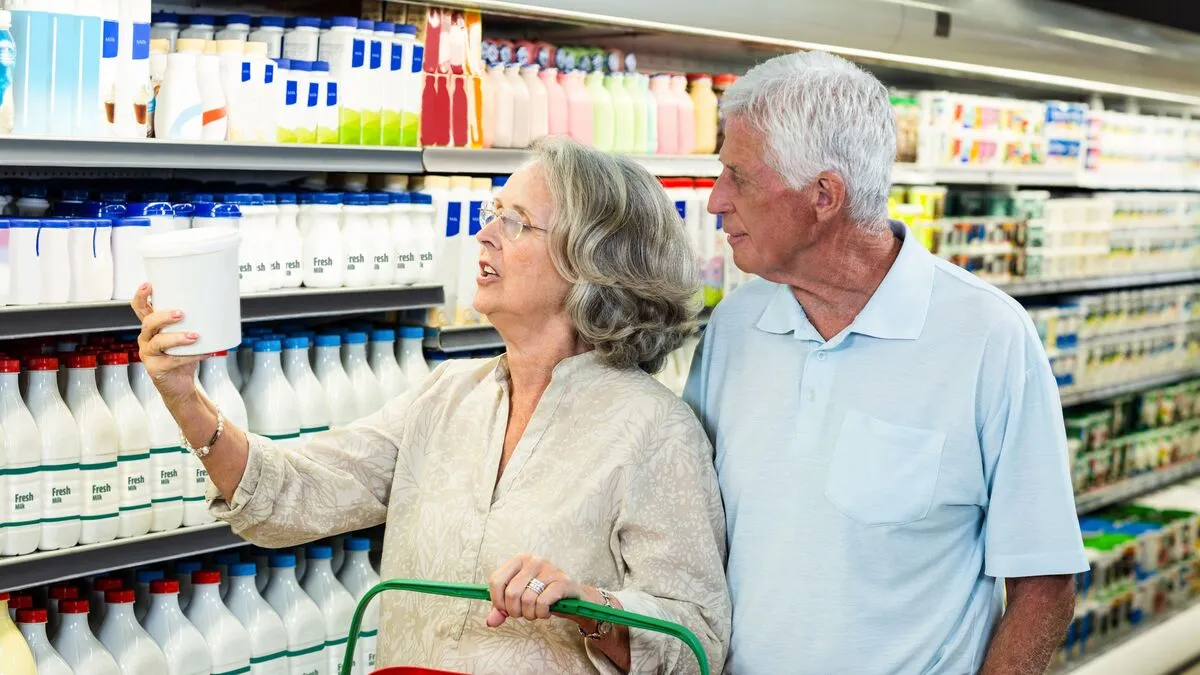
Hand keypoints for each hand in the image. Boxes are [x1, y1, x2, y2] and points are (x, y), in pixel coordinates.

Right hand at [131, 283, 207, 405]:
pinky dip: (191, 356)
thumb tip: (222, 304)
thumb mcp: (188, 335)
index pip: (140, 308)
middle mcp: (147, 338)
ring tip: (195, 336)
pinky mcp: (156, 368)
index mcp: (152, 327)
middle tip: (182, 313)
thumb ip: (197, 322)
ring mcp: (149, 354)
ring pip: (158, 341)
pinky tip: (205, 353)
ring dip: (177, 337)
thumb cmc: (185, 356)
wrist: (181, 385)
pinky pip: (172, 360)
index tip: (149, 285)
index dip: (141, 296)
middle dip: (164, 316)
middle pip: (148, 322)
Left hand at [486, 553, 581, 627]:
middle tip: (522, 613)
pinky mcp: (563, 582)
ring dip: (529, 614)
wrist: (570, 596)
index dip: (497, 600)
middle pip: (512, 593)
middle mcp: (534, 561)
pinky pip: (543, 603)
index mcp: (519, 560)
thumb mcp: (518, 598)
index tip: (503, 610)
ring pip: (527, 600)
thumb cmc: (540, 594)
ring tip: (535, 612)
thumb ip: (501, 608)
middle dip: (514, 611)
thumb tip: (490, 621)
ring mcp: (550, 569)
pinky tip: (545, 612)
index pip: (496, 580)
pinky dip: (541, 613)